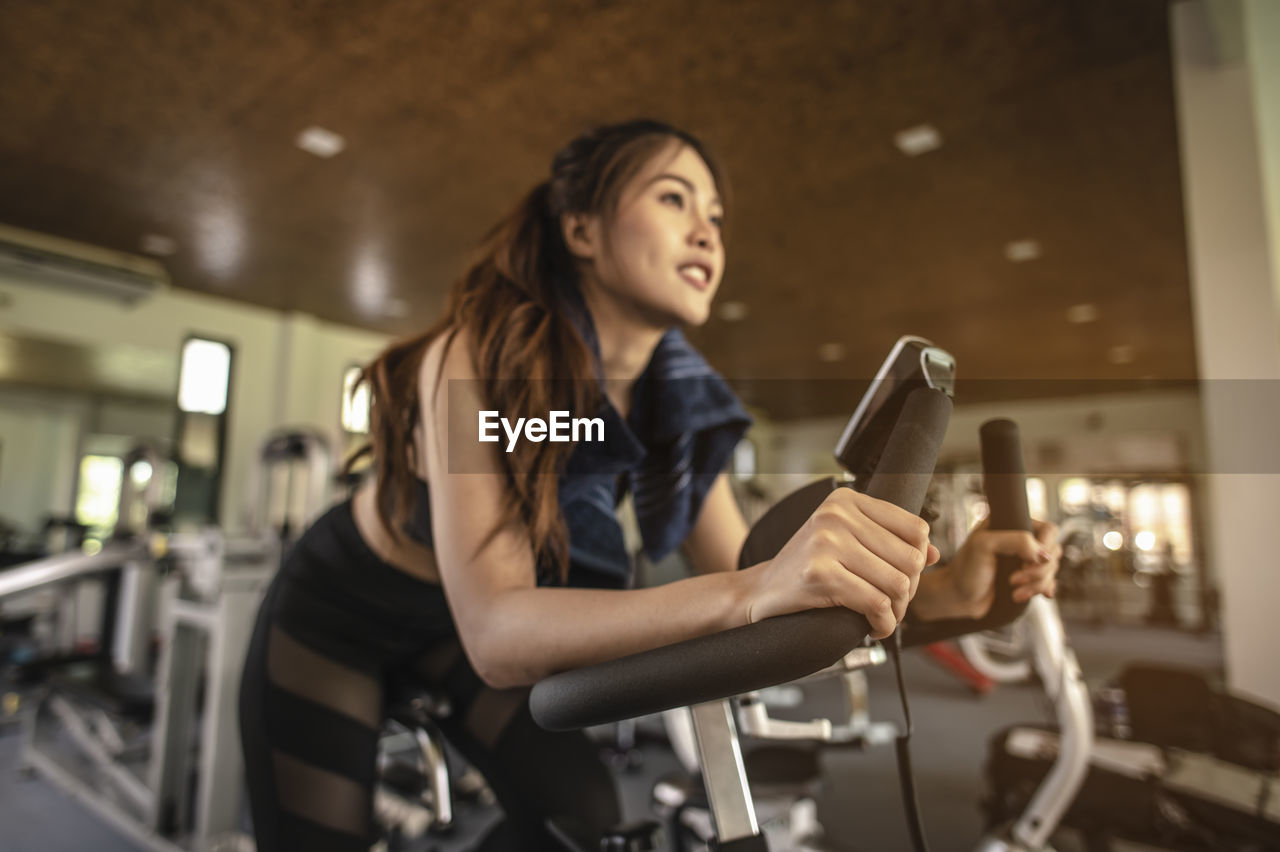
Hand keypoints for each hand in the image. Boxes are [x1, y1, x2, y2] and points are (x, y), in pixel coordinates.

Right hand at [744, 488, 940, 638]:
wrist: (760, 592)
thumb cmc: (807, 568)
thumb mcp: (846, 543)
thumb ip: (889, 542)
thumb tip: (934, 553)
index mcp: (845, 500)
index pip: (915, 528)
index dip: (918, 560)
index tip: (901, 577)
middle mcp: (836, 515)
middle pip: (911, 559)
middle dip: (908, 591)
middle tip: (891, 603)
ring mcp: (826, 543)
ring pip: (898, 584)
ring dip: (897, 611)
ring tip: (881, 616)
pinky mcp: (821, 575)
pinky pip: (877, 605)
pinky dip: (882, 625)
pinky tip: (871, 628)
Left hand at [944, 519, 1060, 618]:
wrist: (958, 598)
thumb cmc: (966, 570)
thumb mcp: (984, 546)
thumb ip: (1016, 541)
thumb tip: (1044, 554)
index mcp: (1011, 523)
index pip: (1048, 530)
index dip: (1044, 548)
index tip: (1025, 562)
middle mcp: (1021, 539)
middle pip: (1054, 551)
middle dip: (1038, 571)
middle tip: (1014, 580)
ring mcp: (1025, 559)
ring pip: (1052, 569)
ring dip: (1037, 584)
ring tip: (1015, 593)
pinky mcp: (1027, 577)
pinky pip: (1049, 581)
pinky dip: (1043, 589)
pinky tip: (1035, 595)